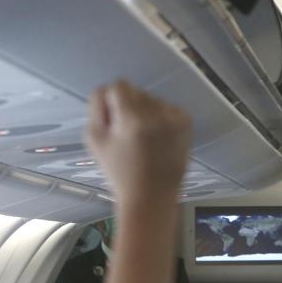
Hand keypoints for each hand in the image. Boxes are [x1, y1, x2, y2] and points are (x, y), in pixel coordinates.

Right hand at [86, 80, 190, 204]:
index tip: (113, 122)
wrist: (151, 197)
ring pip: (152, 100)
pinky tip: (158, 140)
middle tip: (128, 135)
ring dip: (146, 113)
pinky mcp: (186, 124)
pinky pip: (168, 108)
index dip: (111, 102)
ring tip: (144, 140)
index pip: (118, 86)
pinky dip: (161, 119)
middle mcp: (157, 114)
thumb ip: (96, 107)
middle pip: (136, 91)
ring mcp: (175, 118)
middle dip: (129, 107)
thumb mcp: (95, 139)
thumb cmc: (119, 172)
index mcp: (132, 118)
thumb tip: (107, 92)